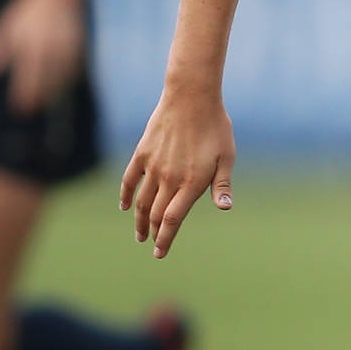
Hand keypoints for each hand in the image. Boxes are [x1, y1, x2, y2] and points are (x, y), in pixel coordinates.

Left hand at [0, 0, 88, 114]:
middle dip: (37, 99)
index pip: (26, 79)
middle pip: (45, 84)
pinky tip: (60, 87)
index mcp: (29, 45)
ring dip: (52, 94)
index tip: (19, 110)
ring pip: (60, 80)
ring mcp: (66, 50)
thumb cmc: (29, 8)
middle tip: (30, 110)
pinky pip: (72, 71)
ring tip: (44, 103)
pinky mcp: (78, 48)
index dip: (22, 97)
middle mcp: (49, 50)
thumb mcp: (7, 24)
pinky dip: (65, 82)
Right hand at [120, 85, 235, 257]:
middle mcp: (169, 179)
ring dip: (139, 220)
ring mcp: (153, 166)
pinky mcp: (142, 153)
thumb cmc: (215, 127)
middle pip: (155, 214)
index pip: (172, 220)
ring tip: (139, 234)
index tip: (160, 253)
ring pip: (141, 201)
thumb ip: (222, 185)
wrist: (191, 97)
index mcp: (191, 183)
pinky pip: (129, 179)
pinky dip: (125, 195)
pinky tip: (124, 206)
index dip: (165, 239)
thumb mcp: (226, 157)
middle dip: (153, 234)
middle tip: (152, 245)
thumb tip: (224, 207)